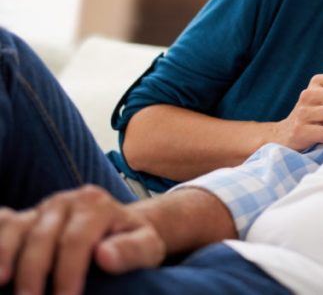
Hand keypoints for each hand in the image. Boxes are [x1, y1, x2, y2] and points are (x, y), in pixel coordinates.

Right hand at [0, 185, 165, 294]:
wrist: (121, 226)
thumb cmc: (132, 240)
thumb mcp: (147, 246)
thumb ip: (132, 250)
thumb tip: (105, 256)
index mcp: (95, 204)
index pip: (76, 240)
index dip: (67, 272)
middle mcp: (65, 201)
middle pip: (42, 237)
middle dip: (33, 274)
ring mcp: (42, 208)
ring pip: (16, 229)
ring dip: (5, 256)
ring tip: (1, 283)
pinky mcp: (25, 217)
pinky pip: (3, 223)